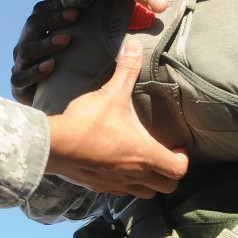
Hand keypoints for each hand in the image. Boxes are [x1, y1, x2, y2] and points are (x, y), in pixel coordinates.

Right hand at [10, 0, 78, 103]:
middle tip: (75, 15)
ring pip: (27, 50)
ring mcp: (19, 66)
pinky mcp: (18, 86)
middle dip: (53, 19)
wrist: (49, 106)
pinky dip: (36, 71)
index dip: (55, 7)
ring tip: (65, 40)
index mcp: (35, 34)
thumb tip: (100, 10)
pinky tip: (51, 66)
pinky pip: (22, 77)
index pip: (38, 12)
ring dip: (46, 43)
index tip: (77, 6)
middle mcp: (24, 47)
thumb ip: (79, 32)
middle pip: (32, 25)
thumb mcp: (72, 51)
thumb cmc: (65, 72)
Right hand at [45, 40, 189, 197]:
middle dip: (168, 172)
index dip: (182, 159)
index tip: (175, 147)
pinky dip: (125, 182)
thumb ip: (127, 69)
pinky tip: (115, 165)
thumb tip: (135, 44)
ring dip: (148, 180)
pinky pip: (121, 191)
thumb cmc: (88, 123)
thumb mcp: (111, 93)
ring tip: (141, 161)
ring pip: (145, 193)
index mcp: (145, 154)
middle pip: (167, 187)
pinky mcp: (99, 187)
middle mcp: (135, 174)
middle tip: (162, 154)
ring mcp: (117, 184)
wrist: (55, 146)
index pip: (179, 169)